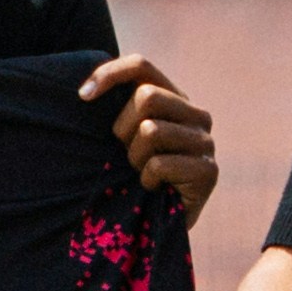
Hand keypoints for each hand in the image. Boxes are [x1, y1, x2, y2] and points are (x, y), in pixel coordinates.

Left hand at [84, 52, 217, 214]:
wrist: (157, 223)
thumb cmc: (133, 175)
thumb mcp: (123, 136)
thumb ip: (118, 107)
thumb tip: (85, 90)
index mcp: (175, 98)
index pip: (142, 66)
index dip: (110, 74)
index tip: (83, 96)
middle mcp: (197, 114)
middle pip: (146, 97)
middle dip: (123, 129)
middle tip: (126, 154)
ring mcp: (206, 142)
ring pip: (151, 131)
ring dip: (135, 158)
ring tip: (142, 173)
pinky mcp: (208, 170)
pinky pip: (159, 164)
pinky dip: (146, 179)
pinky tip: (154, 188)